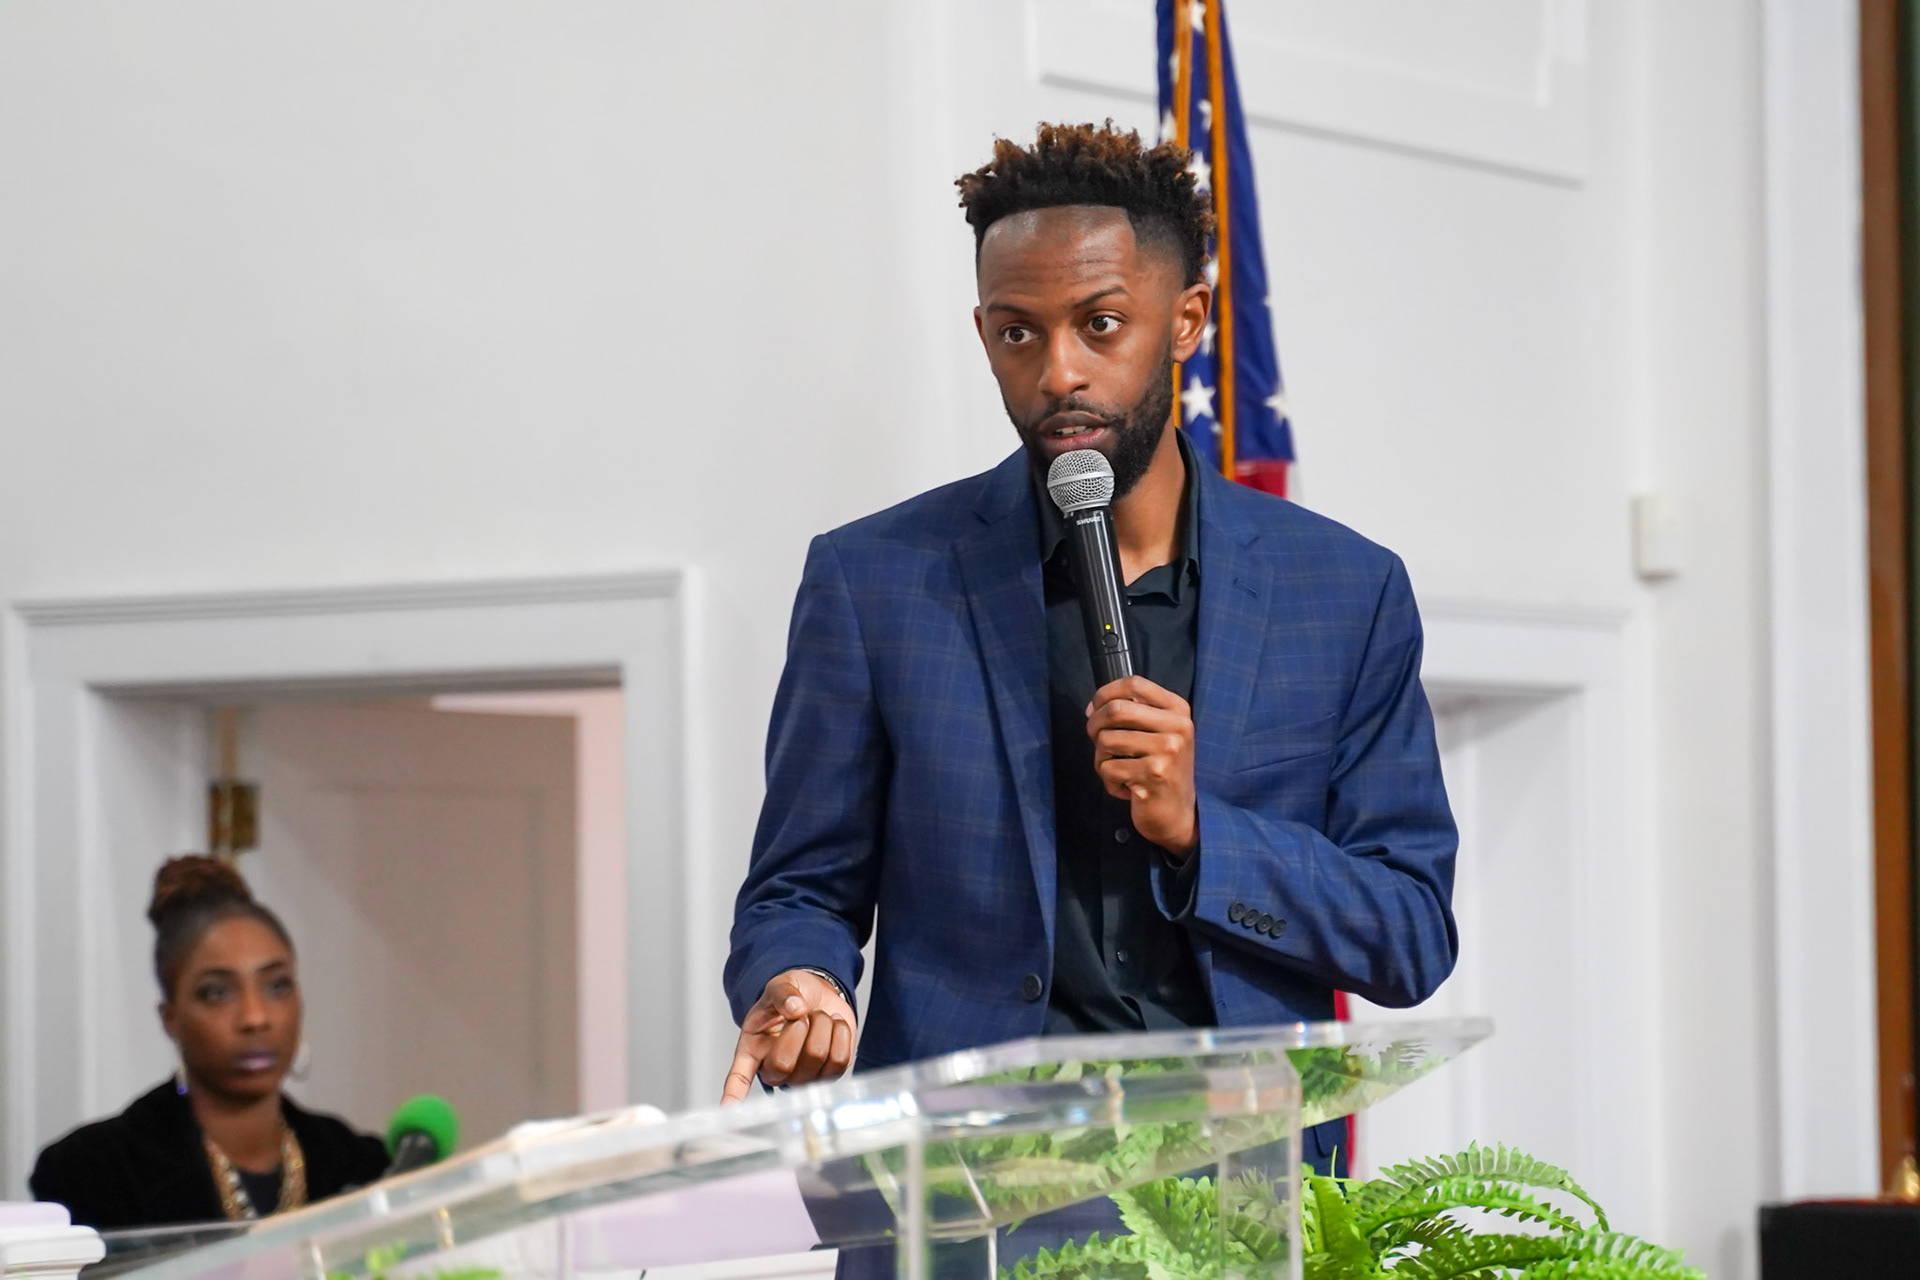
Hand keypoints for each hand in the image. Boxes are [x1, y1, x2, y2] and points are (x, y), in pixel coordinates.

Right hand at [721, 969, 855, 1103]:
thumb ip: (784, 994)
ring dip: (822, 1025)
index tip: (728, 1108)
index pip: (740, 1077)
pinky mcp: (830, 1073)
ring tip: (817, 1015)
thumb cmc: (791, 996)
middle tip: (802, 1014)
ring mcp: (803, 1076)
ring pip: (817, 1058)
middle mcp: (776, 1070)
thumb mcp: (780, 987)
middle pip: (784, 1065)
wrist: (818, 995)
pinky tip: (834, 1025)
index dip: (734, 1093)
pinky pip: (840, 1059)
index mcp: (753, 1050)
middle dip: (798, 1029)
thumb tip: (795, 1008)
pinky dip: (841, 1034)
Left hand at [1087, 675, 1197, 856]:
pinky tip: (1126, 787)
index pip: (1133, 683)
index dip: (1104, 694)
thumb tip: (1093, 708)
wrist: (1178, 813)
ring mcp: (1168, 751)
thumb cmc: (1161, 770)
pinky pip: (1108, 768)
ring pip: (1106, 740)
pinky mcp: (1154, 775)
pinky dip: (1108, 781)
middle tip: (1097, 741)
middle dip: (1094, 726)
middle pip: (1115, 710)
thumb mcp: (1159, 733)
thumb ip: (1132, 713)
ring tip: (1117, 768)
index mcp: (1178, 709)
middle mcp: (1178, 727)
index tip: (1095, 709)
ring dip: (1101, 758)